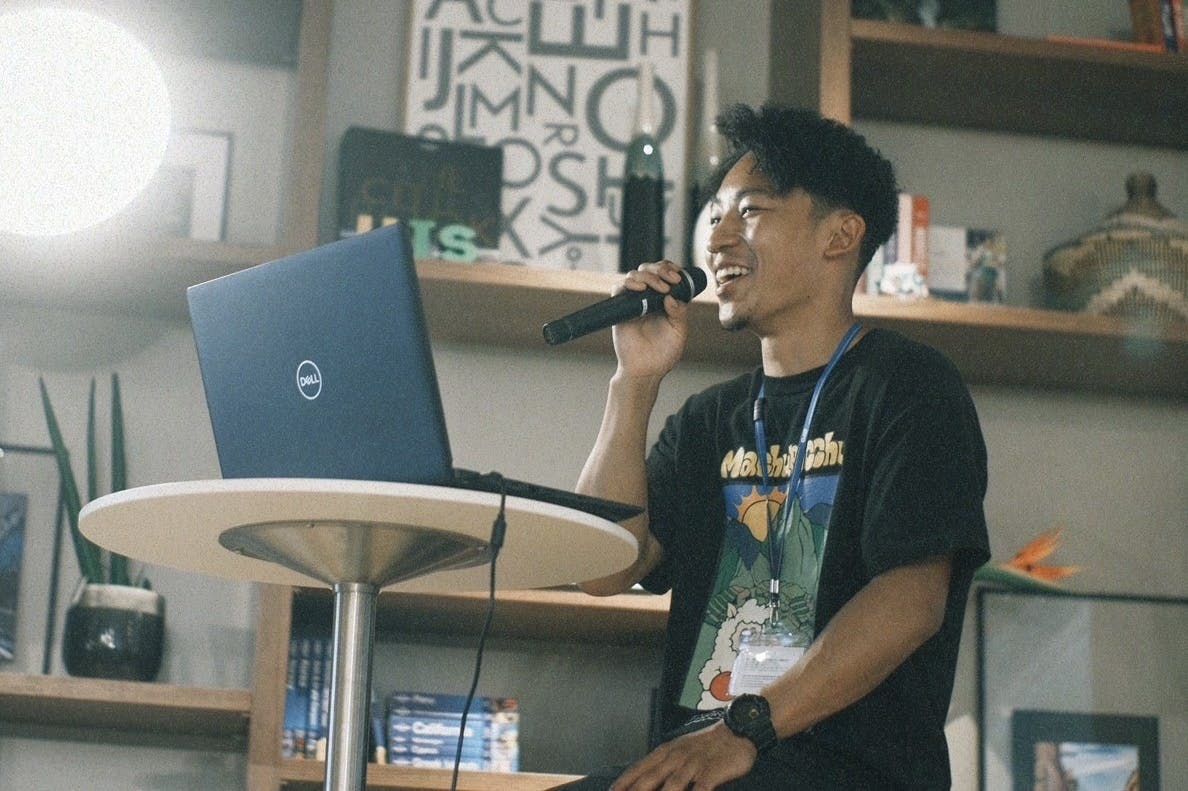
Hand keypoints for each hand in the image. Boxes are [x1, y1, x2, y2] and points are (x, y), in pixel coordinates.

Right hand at [611, 261, 690, 379]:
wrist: (646, 371)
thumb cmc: (663, 354)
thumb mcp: (679, 332)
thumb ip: (679, 313)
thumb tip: (671, 296)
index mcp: (664, 300)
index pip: (665, 274)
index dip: (670, 269)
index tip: (678, 276)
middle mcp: (648, 298)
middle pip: (649, 269)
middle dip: (661, 269)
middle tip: (671, 280)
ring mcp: (634, 302)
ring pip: (635, 275)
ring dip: (648, 275)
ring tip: (659, 287)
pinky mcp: (621, 309)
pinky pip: (619, 289)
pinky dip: (628, 283)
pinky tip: (640, 288)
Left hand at [611, 721, 756, 790]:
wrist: (737, 730)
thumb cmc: (707, 745)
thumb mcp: (681, 750)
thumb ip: (664, 765)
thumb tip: (646, 779)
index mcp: (665, 752)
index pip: (638, 769)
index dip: (623, 783)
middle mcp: (675, 758)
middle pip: (649, 780)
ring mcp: (692, 765)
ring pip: (671, 787)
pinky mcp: (710, 772)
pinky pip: (699, 790)